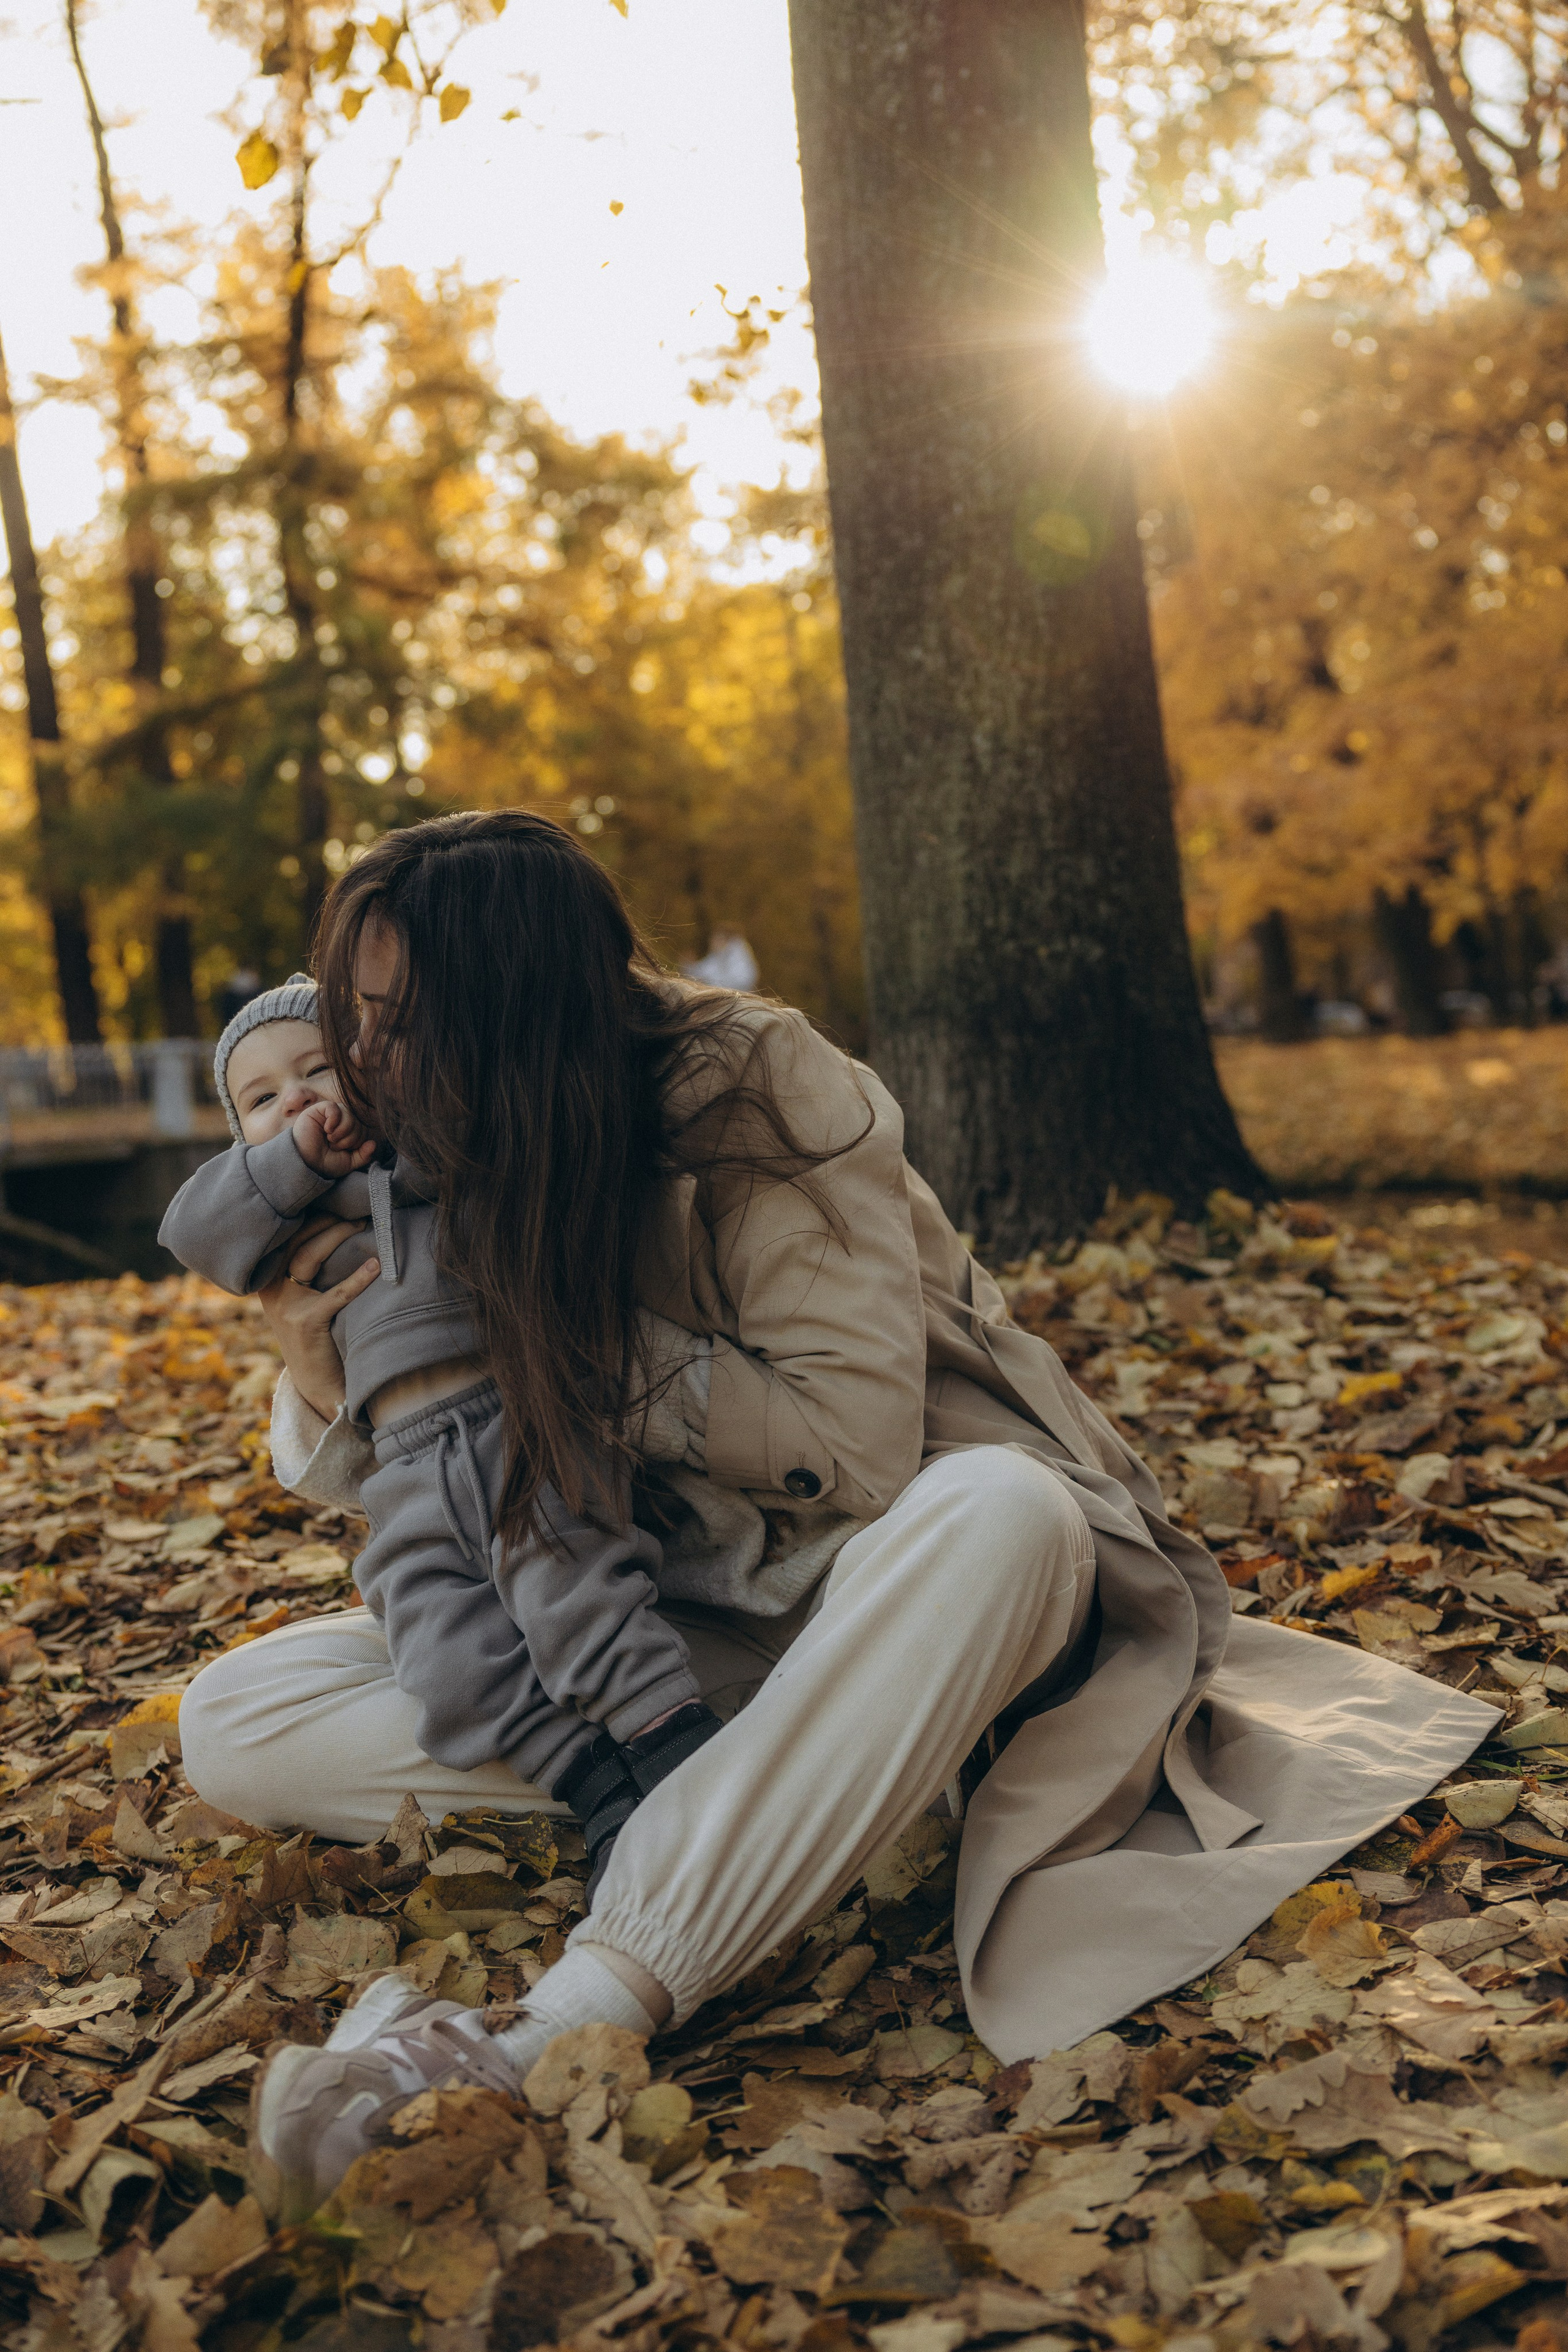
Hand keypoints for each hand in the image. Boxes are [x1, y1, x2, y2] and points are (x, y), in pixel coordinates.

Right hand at [257, 1214, 380, 1420]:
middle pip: (295, 1241)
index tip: (334, 1200)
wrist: (319, 1385)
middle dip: (326, 1222)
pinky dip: (358, 1278)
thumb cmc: (320, 1335)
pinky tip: (376, 1266)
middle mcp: (270, 1290)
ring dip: (338, 1236)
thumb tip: (336, 1223)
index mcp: (267, 1280)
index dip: (308, 1215)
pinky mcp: (306, 1323)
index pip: (284, 1236)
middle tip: (356, 1213)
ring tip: (363, 1226)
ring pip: (309, 1257)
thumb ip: (307, 1269)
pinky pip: (336, 1293)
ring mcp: (286, 1306)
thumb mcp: (304, 1298)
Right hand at [294, 1098, 376, 1179]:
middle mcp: (339, 1123)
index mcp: (347, 1133)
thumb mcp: (347, 1163)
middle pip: (357, 1122)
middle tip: (334, 1146)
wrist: (304, 1163)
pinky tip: (327, 1129)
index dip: (356, 1142)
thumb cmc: (323, 1163)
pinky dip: (334, 1119)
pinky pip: (334, 1107)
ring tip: (330, 1139)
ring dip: (343, 1130)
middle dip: (349, 1138)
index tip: (342, 1150)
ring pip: (348, 1113)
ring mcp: (329, 1115)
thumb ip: (362, 1156)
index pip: (362, 1130)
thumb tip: (373, 1144)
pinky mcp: (318, 1110)